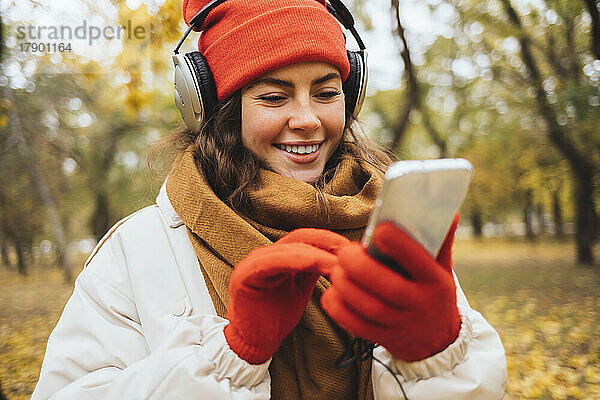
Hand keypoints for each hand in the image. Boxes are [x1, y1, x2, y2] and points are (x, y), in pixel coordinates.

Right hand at [225, 240, 337, 363]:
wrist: (253, 343)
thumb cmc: (275, 318)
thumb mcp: (301, 287)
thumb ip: (314, 270)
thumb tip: (339, 257)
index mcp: (278, 256)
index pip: (305, 237)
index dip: (329, 239)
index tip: (351, 249)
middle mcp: (265, 255)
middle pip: (299, 238)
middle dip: (326, 243)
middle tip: (349, 254)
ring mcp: (253, 263)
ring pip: (288, 249)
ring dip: (316, 254)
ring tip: (336, 264)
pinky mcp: (244, 276)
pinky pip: (271, 263)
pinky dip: (295, 260)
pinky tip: (314, 263)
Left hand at [321, 214, 460, 361]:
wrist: (437, 340)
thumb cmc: (433, 293)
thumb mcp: (442, 269)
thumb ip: (440, 241)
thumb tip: (448, 211)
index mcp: (437, 282)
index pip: (419, 261)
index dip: (398, 244)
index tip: (379, 230)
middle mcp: (421, 305)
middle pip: (388, 287)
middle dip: (360, 265)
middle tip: (346, 252)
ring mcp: (402, 325)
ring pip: (369, 307)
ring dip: (345, 285)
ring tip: (337, 269)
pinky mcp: (384, 338)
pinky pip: (356, 325)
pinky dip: (338, 308)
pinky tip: (332, 292)